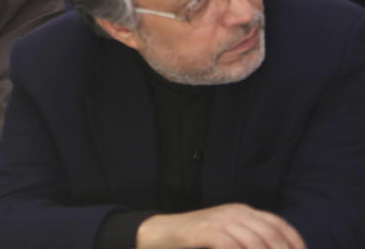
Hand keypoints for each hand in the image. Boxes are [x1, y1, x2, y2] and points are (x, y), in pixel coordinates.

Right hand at [136, 203, 305, 248]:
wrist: (161, 232)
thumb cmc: (197, 237)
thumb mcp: (227, 232)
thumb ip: (248, 237)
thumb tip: (273, 247)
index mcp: (243, 211)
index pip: (279, 224)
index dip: (295, 242)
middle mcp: (234, 212)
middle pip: (270, 234)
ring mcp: (219, 220)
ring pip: (254, 240)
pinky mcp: (204, 231)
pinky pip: (230, 245)